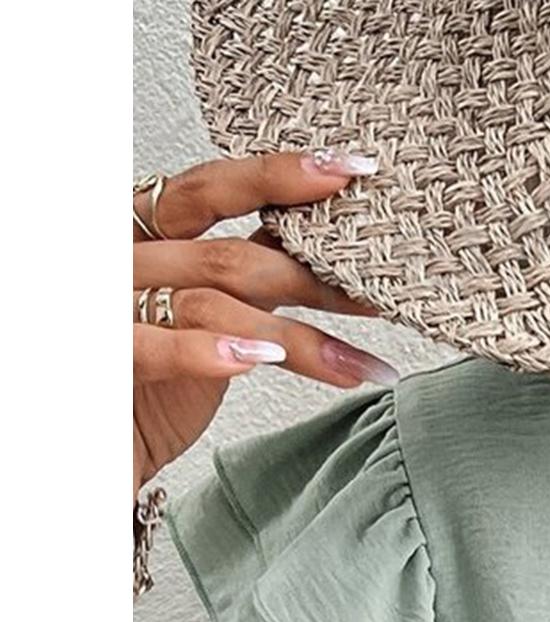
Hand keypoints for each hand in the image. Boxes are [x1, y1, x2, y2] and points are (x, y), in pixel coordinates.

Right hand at [133, 149, 397, 497]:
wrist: (94, 445)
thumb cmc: (151, 383)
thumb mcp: (204, 311)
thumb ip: (245, 272)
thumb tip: (332, 254)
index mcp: (140, 230)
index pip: (210, 189)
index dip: (278, 177)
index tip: (349, 172)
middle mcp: (122, 257)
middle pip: (227, 254)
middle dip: (312, 276)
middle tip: (379, 295)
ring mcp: (109, 306)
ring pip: (214, 304)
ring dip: (299, 340)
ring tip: (360, 366)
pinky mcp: (105, 361)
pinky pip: (156, 345)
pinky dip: (210, 351)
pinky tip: (265, 361)